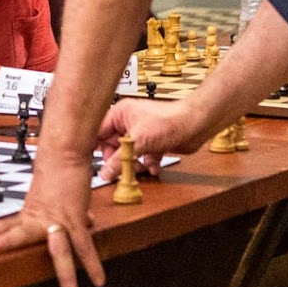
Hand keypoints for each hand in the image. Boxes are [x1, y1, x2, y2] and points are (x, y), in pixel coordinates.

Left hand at [0, 152, 103, 286]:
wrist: (67, 153)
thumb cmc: (62, 169)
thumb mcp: (60, 195)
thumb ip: (68, 212)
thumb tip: (87, 222)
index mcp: (32, 212)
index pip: (6, 225)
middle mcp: (41, 218)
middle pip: (20, 235)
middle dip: (5, 245)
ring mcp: (58, 220)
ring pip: (58, 251)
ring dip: (65, 276)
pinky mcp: (76, 219)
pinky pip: (85, 246)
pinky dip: (93, 264)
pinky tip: (98, 280)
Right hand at [95, 98, 209, 180]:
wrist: (195, 125)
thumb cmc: (170, 121)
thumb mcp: (138, 142)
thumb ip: (120, 159)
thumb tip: (106, 173)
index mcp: (120, 113)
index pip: (98, 132)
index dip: (95, 148)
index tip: (91, 163)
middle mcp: (128, 122)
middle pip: (112, 146)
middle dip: (118, 160)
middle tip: (120, 170)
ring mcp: (140, 133)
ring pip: (127, 154)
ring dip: (132, 164)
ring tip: (138, 168)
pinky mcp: (152, 143)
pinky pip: (142, 157)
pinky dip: (146, 164)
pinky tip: (152, 166)